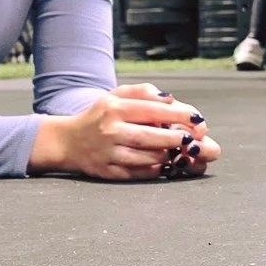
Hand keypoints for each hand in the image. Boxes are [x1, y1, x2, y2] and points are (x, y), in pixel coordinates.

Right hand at [31, 82, 221, 181]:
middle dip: (177, 139)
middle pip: (151, 137)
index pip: (152, 111)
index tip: (197, 118)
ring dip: (169, 155)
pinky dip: (156, 169)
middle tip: (194, 139)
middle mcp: (111, 131)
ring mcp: (109, 154)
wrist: (67, 142)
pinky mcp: (109, 172)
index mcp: (114, 109)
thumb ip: (143, 92)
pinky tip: (166, 164)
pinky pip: (139, 173)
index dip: (179, 115)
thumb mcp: (116, 95)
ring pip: (147, 157)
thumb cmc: (100, 115)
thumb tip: (171, 100)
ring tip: (181, 151)